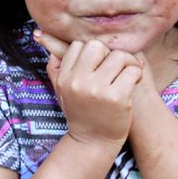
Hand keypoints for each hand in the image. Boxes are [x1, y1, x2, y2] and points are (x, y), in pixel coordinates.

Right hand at [34, 30, 142, 148]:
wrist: (93, 143)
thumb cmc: (81, 113)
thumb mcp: (62, 91)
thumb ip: (54, 68)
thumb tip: (41, 36)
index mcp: (64, 78)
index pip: (79, 46)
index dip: (93, 54)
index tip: (100, 66)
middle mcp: (78, 82)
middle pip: (98, 46)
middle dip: (109, 54)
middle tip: (115, 68)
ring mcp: (97, 89)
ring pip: (119, 56)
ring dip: (127, 63)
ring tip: (127, 74)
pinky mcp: (116, 97)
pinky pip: (132, 71)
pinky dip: (137, 74)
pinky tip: (134, 82)